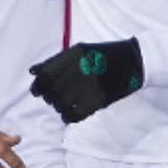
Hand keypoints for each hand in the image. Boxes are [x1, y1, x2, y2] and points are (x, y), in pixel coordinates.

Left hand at [29, 39, 143, 123]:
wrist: (135, 60)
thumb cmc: (104, 54)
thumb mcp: (80, 50)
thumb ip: (56, 60)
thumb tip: (33, 72)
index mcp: (76, 53)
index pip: (46, 74)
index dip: (38, 86)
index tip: (36, 92)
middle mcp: (83, 67)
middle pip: (53, 90)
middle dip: (49, 97)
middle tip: (52, 99)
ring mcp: (93, 83)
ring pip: (63, 103)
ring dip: (59, 107)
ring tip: (63, 105)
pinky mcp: (102, 98)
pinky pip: (77, 114)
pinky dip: (69, 117)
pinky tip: (69, 115)